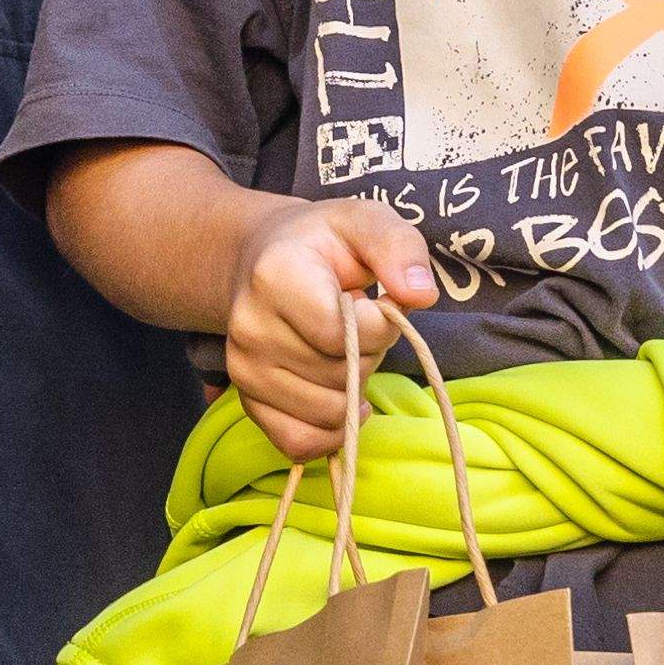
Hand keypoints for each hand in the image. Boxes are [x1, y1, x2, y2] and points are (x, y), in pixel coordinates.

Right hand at [223, 198, 441, 462]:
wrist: (264, 259)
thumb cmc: (323, 243)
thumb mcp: (366, 222)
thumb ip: (398, 247)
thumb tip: (420, 294)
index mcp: (274, 275)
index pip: (342, 334)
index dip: (378, 325)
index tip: (373, 300)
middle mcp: (249, 327)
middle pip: (339, 375)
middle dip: (368, 354)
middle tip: (356, 324)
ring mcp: (243, 370)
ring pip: (326, 413)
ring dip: (352, 389)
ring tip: (341, 350)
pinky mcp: (248, 402)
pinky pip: (299, 443)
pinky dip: (331, 431)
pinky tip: (340, 398)